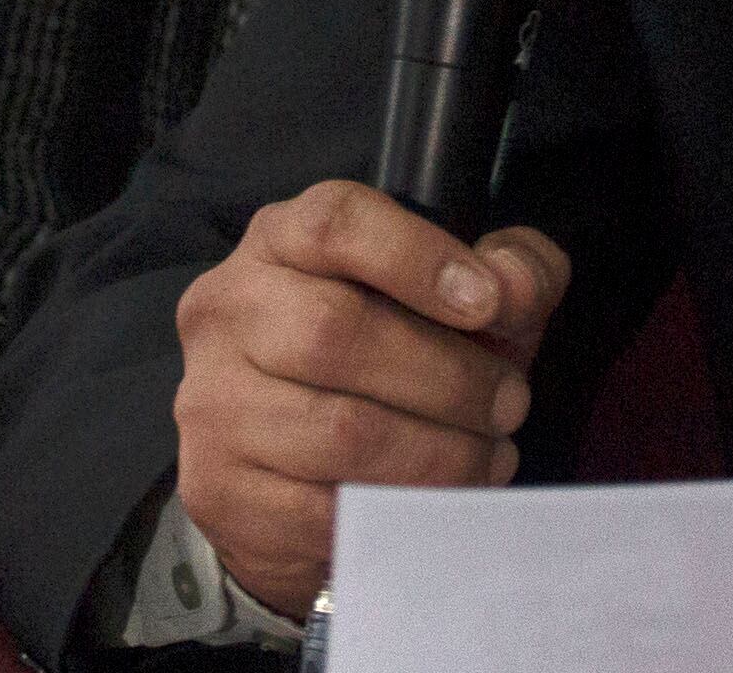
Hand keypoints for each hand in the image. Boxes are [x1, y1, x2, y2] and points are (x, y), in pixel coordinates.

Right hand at [169, 182, 570, 624]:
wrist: (282, 474)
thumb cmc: (380, 365)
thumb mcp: (450, 301)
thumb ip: (505, 272)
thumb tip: (518, 288)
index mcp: (278, 243)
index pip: (332, 221)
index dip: (417, 256)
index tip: (489, 302)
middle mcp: (228, 311)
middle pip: (336, 330)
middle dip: (449, 376)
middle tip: (509, 403)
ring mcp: (213, 404)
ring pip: (341, 431)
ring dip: (441, 453)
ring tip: (488, 456)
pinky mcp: (222, 492)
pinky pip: (328, 511)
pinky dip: (403, 510)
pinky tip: (441, 500)